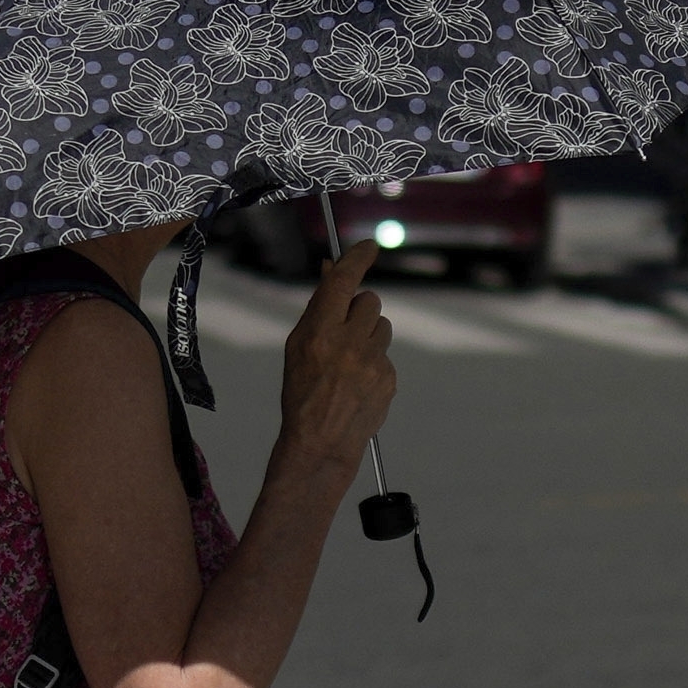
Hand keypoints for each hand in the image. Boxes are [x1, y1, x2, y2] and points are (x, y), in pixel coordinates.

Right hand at [272, 238, 398, 486]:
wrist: (321, 441)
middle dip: (360, 308)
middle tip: (345, 329)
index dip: (358, 258)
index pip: (344, 281)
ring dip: (369, 335)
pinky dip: (374, 362)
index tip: (369, 246)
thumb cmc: (302, 392)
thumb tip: (331, 270)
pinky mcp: (388, 378)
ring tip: (350, 362)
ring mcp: (373, 361)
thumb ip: (318, 308)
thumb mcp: (298, 347)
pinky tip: (358, 383)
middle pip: (370, 301)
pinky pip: (385, 354)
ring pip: (383, 326)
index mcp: (320, 332)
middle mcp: (349, 343)